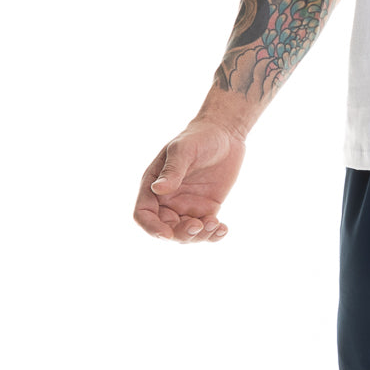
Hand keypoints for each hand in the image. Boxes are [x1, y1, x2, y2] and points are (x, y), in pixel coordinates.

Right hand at [134, 120, 245, 242]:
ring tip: (215, 224)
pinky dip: (213, 234)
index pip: (143, 214)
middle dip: (179, 234)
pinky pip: (206, 228)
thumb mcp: (184, 150)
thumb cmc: (200, 137)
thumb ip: (173, 170)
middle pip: (165, 229)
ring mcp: (187, 206)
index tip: (166, 234)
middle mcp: (167, 200)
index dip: (151, 228)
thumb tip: (158, 189)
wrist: (225, 133)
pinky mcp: (207, 208)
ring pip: (186, 233)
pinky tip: (223, 229)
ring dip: (198, 236)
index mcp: (153, 185)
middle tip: (198, 226)